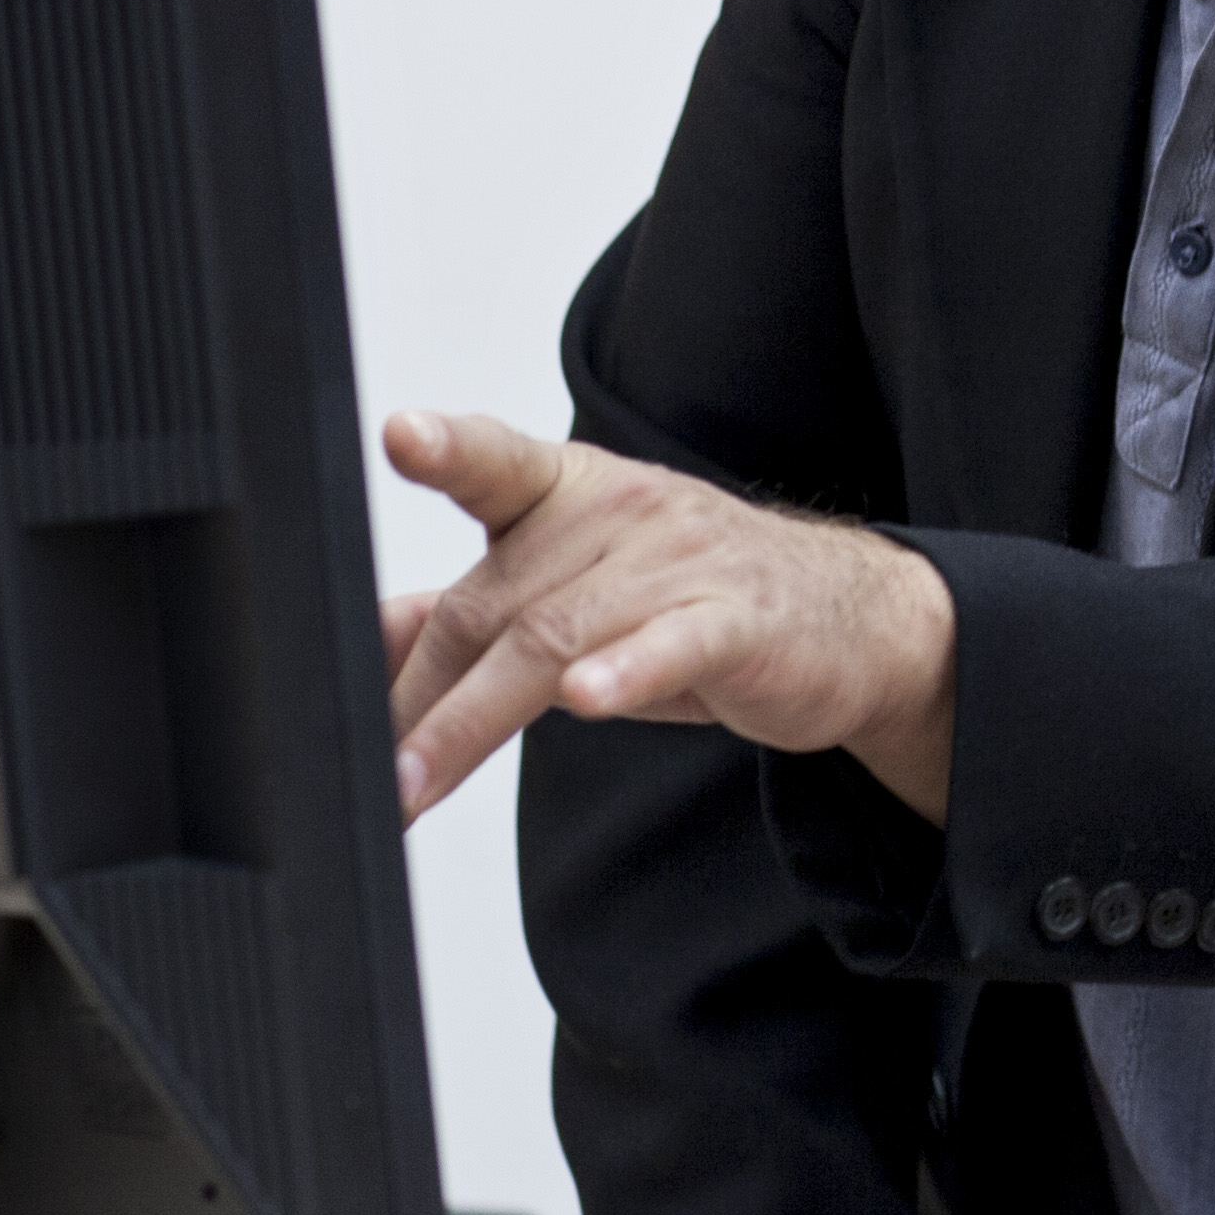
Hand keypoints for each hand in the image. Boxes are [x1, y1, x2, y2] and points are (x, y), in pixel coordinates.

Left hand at [379, 409, 956, 822]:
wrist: (846, 616)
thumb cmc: (689, 599)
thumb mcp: (576, 592)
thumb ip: (474, 609)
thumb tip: (368, 639)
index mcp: (571, 491)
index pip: (498, 462)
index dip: (448, 447)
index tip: (401, 434)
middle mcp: (622, 511)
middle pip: (494, 606)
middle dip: (420, 698)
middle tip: (368, 770)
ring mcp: (683, 562)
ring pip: (555, 639)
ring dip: (474, 719)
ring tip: (418, 780)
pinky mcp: (738, 622)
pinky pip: (670, 645)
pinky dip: (623, 673)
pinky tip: (586, 698)